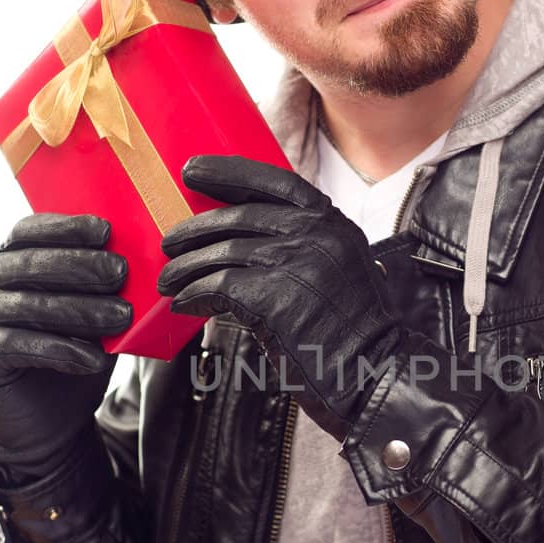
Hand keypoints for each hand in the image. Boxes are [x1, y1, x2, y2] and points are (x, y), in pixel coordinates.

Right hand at [0, 213, 130, 470]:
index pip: (28, 232)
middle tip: (120, 272)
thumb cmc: (72, 359)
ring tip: (121, 317)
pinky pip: (11, 346)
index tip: (105, 230)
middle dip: (77, 265)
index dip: (64, 227)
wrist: (46, 424)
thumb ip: (107, 292)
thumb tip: (148, 266)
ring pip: (23, 305)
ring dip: (76, 310)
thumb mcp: (95, 318)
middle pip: (26, 265)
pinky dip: (56, 349)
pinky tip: (91, 357)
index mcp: (11, 265)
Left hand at [157, 156, 401, 441]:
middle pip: (238, 217)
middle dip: (195, 229)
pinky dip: (194, 295)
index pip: (272, 181)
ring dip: (187, 268)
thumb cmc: (354, 331)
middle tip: (170, 242)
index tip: (193, 171)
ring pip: (222, 253)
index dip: (227, 173)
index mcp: (331, 222)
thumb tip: (245, 238)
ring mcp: (293, 262)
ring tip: (169, 280)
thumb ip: (306, 244)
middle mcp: (314, 234)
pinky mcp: (273, 297)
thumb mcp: (341, 266)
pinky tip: (183, 304)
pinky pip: (217, 288)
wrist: (374, 372)